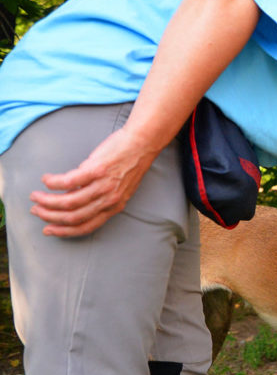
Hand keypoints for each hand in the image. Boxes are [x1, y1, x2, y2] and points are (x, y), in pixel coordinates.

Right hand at [29, 126, 158, 236]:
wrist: (142, 143)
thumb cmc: (130, 163)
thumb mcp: (118, 188)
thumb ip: (99, 197)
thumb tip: (72, 199)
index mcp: (114, 207)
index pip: (86, 226)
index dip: (64, 231)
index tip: (48, 229)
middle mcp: (109, 200)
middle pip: (74, 217)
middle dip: (50, 217)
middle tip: (36, 210)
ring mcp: (103, 185)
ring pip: (68, 202)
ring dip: (47, 201)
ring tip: (36, 196)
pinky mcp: (96, 170)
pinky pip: (68, 182)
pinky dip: (53, 182)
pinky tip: (46, 179)